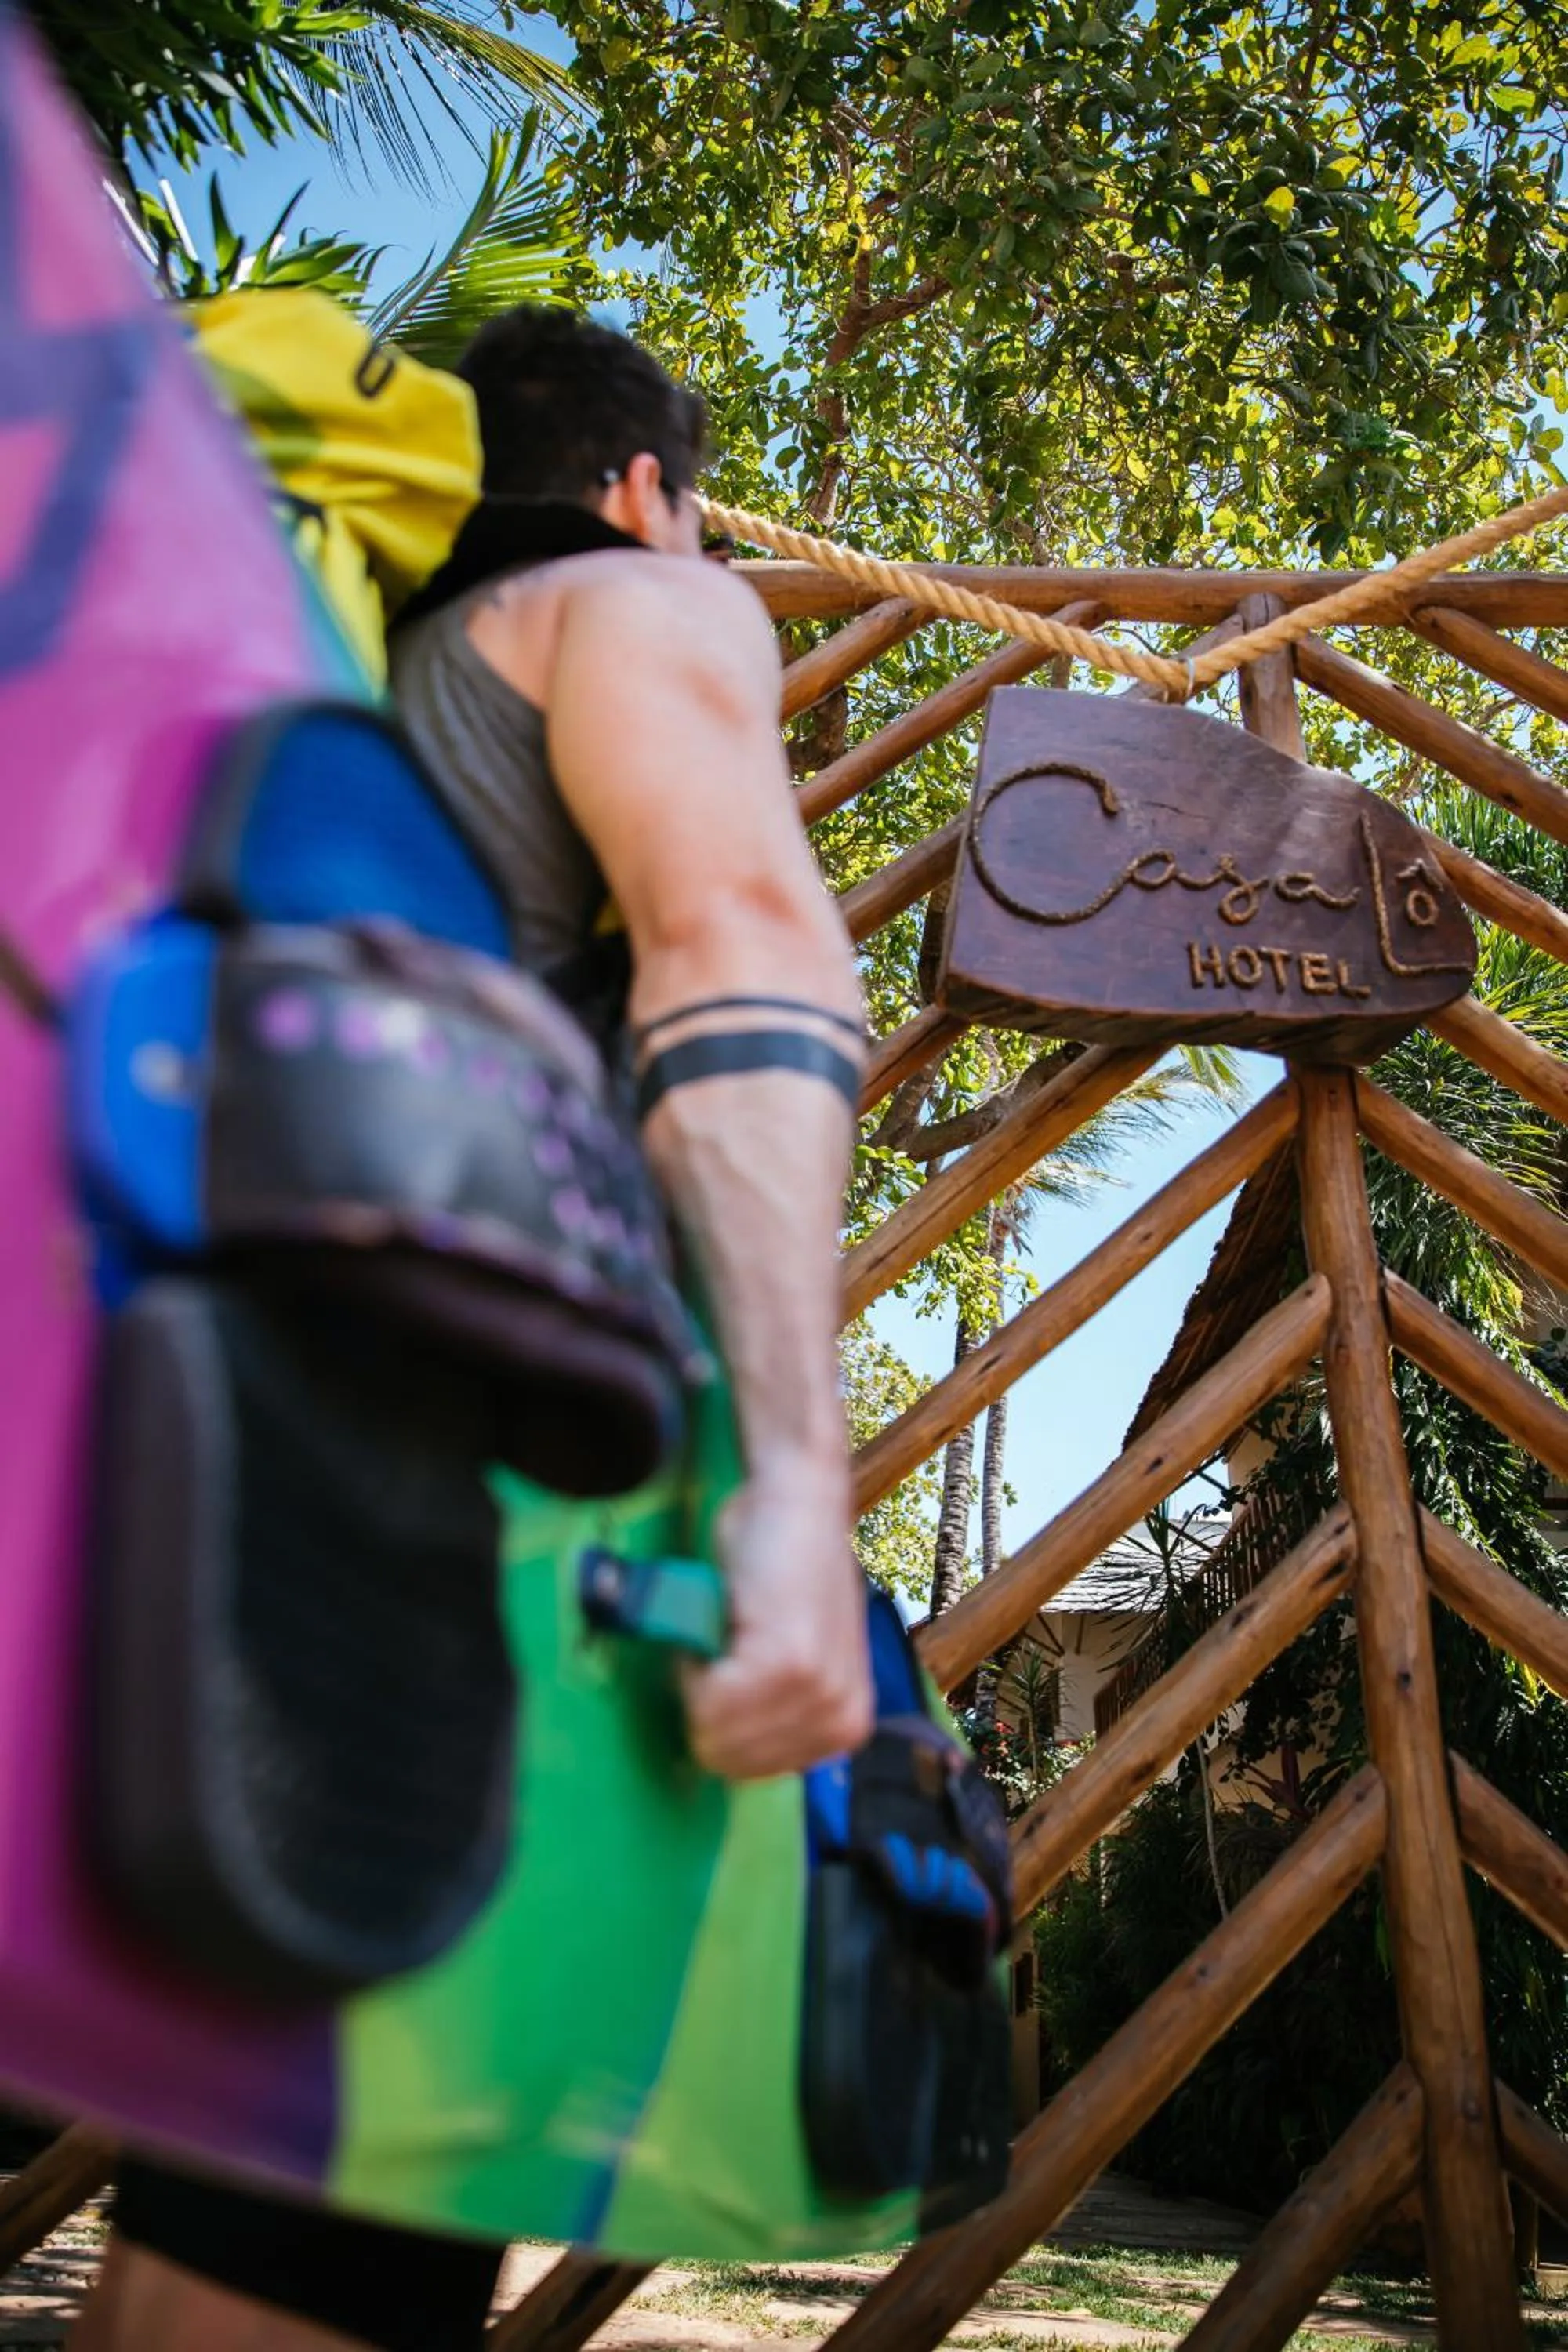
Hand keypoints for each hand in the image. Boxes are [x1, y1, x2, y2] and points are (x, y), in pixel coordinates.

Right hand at [680, 1460, 873, 1779]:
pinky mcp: (788, 1663)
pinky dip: (693, 1662)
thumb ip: (774, 1709)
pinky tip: (724, 1619)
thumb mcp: (795, 1656)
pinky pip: (708, 1701)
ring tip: (729, 1628)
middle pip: (728, 1760)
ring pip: (714, 1732)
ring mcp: (818, 1692)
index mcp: (847, 1725)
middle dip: (707, 1704)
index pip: (749, 1769)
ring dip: (700, 1680)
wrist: (795, 1497)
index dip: (717, 1719)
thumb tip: (721, 1748)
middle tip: (728, 1643)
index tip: (729, 1664)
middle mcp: (842, 1720)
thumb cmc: (783, 1565)